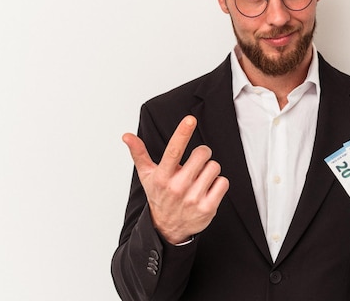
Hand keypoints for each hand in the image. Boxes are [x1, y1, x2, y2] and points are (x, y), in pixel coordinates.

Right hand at [122, 115, 229, 244]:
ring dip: (210, 170)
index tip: (190, 120)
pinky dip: (218, 183)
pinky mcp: (207, 208)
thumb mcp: (147, 175)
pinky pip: (223, 182)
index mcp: (162, 177)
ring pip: (215, 167)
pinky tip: (207, 189)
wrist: (167, 229)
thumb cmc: (159, 196)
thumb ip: (139, 153)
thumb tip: (127, 136)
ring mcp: (193, 199)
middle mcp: (177, 187)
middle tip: (195, 164)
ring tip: (199, 178)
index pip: (173, 150)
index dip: (182, 133)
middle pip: (202, 154)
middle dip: (201, 155)